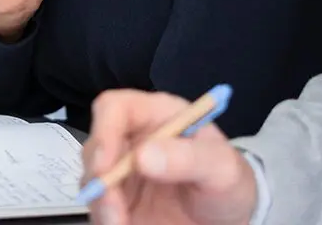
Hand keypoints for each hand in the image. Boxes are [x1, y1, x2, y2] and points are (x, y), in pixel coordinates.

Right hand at [83, 90, 259, 224]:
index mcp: (158, 117)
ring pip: (92, 180)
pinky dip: (104, 219)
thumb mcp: (223, 168)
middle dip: (99, 176)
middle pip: (96, 145)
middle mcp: (134, 140)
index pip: (116, 108)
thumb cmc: (229, 183)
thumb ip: (191, 158)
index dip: (105, 130)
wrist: (230, 220)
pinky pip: (98, 208)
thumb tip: (144, 155)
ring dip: (100, 203)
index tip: (107, 164)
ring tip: (120, 224)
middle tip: (114, 206)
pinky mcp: (119, 202)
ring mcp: (123, 173)